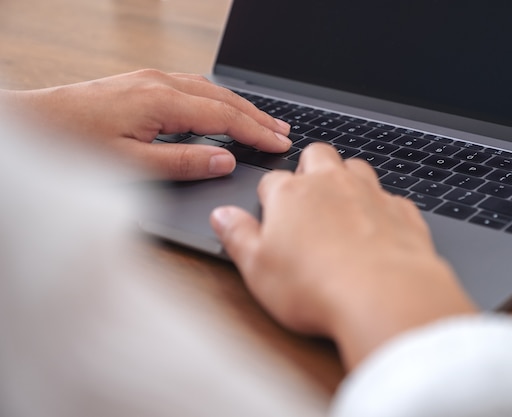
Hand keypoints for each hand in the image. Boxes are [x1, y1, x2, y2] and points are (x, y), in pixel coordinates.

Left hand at [7, 69, 290, 179]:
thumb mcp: (130, 164)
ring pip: (208, 89)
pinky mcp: (140, 82)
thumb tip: (225, 160)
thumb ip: (183, 162)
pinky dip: (215, 100)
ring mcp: (149, 79)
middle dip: (256, 115)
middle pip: (222, 98)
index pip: (224, 116)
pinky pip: (190, 87)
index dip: (256, 132)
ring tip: (262, 121)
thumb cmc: (73, 144)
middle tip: (283, 131)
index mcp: (161, 101)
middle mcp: (159, 82)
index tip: (280, 144)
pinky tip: (221, 109)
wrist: (32, 121)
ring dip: (238, 106)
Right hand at [210, 143, 475, 368]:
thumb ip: (238, 236)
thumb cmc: (316, 286)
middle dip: (310, 168)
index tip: (270, 210)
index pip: (271, 180)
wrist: (384, 295)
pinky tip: (379, 228)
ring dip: (347, 179)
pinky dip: (382, 208)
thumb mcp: (258, 269)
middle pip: (316, 155)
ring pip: (356, 167)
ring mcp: (370, 193)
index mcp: (290, 195)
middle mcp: (331, 184)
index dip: (269, 195)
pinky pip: (390, 197)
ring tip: (342, 206)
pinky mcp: (401, 211)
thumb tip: (222, 216)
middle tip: (306, 194)